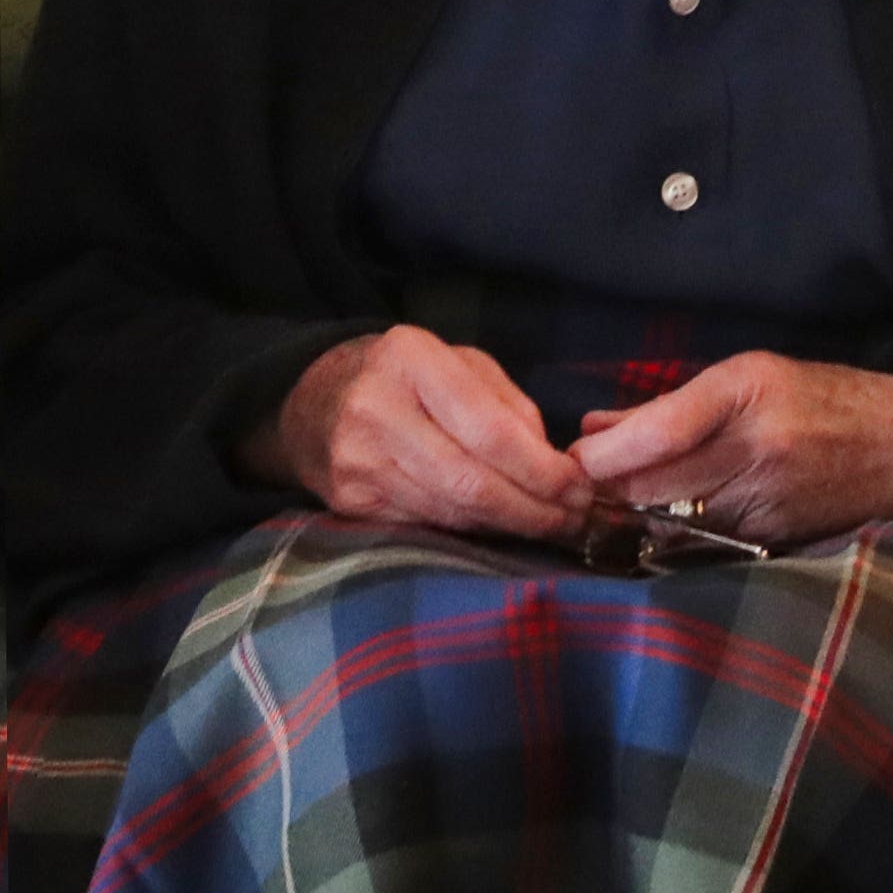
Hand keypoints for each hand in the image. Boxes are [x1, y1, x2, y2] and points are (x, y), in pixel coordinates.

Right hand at [264, 326, 593, 540]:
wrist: (314, 403)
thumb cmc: (406, 377)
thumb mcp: (458, 363)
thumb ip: (508, 404)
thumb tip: (551, 462)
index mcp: (410, 360)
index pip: (486, 428)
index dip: (539, 467)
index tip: (578, 486)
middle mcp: (377, 412)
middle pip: (470, 482)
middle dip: (532, 508)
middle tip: (574, 519)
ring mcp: (359, 465)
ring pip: (451, 512)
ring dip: (509, 525)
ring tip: (550, 524)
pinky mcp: (352, 507)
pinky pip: (429, 527)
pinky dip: (473, 532)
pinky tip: (500, 527)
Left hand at [568, 354, 892, 552]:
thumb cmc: (822, 397)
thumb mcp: (749, 376)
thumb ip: (670, 405)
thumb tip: (594, 427)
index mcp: (750, 391)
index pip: (659, 431)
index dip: (605, 453)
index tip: (573, 458)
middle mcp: (758, 449)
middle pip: (655, 486)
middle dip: (607, 490)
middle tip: (575, 486)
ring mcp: (767, 503)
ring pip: (672, 522)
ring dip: (633, 517)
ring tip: (607, 506)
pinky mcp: (774, 542)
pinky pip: (702, 544)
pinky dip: (671, 535)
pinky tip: (656, 525)